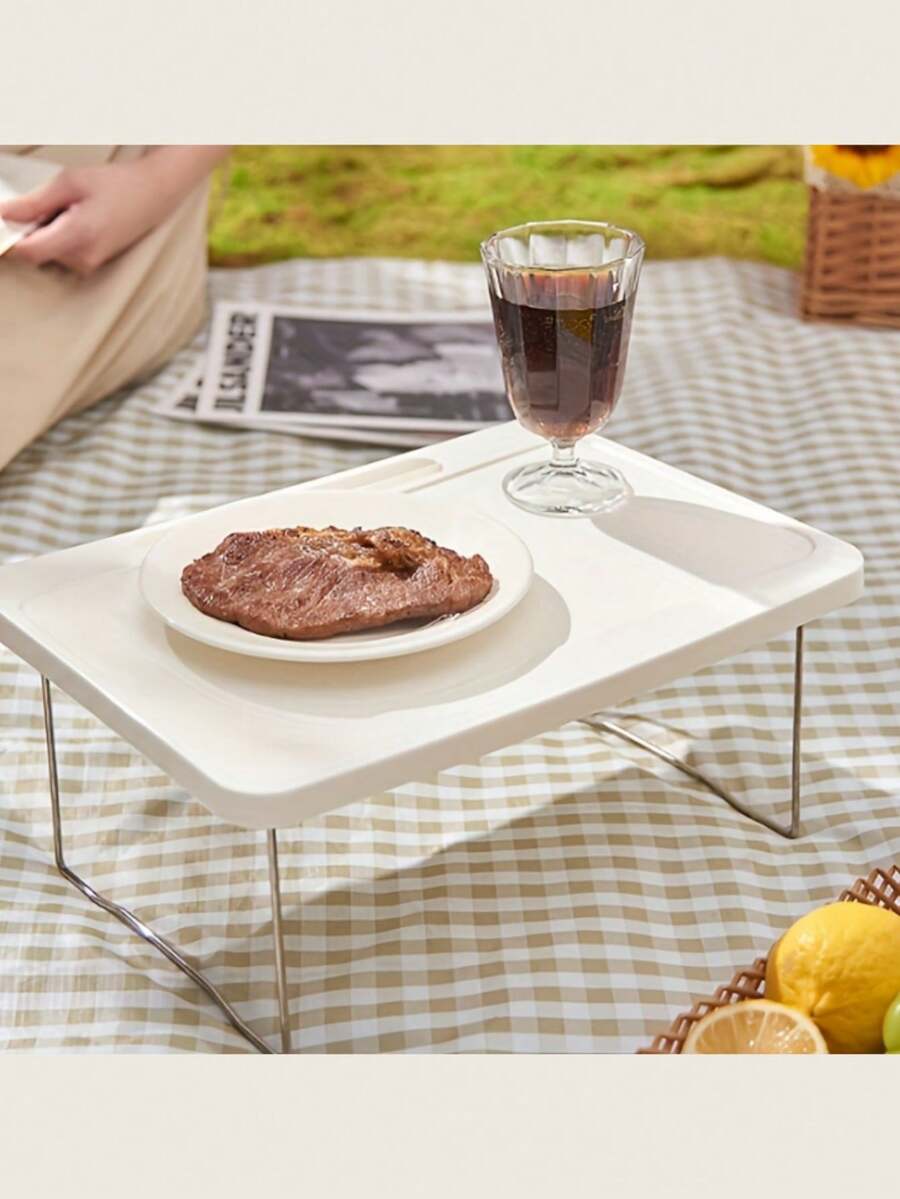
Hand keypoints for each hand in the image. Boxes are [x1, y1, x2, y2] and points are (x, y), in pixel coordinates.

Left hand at [0, 147, 227, 276]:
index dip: (9, 240)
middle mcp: (82, 258)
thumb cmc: (115, 184)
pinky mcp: (92, 263)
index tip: (4, 223)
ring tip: (68, 208)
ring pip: (48, 253)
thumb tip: (4, 213)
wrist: (154, 194)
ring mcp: (89, 264)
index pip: (27, 252)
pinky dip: (59, 236)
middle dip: (30, 230)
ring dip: (46, 232)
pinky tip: (76, 218)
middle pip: (35, 252)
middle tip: (47, 204)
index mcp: (77, 236)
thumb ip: (35, 201)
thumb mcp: (70, 182)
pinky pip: (62, 253)